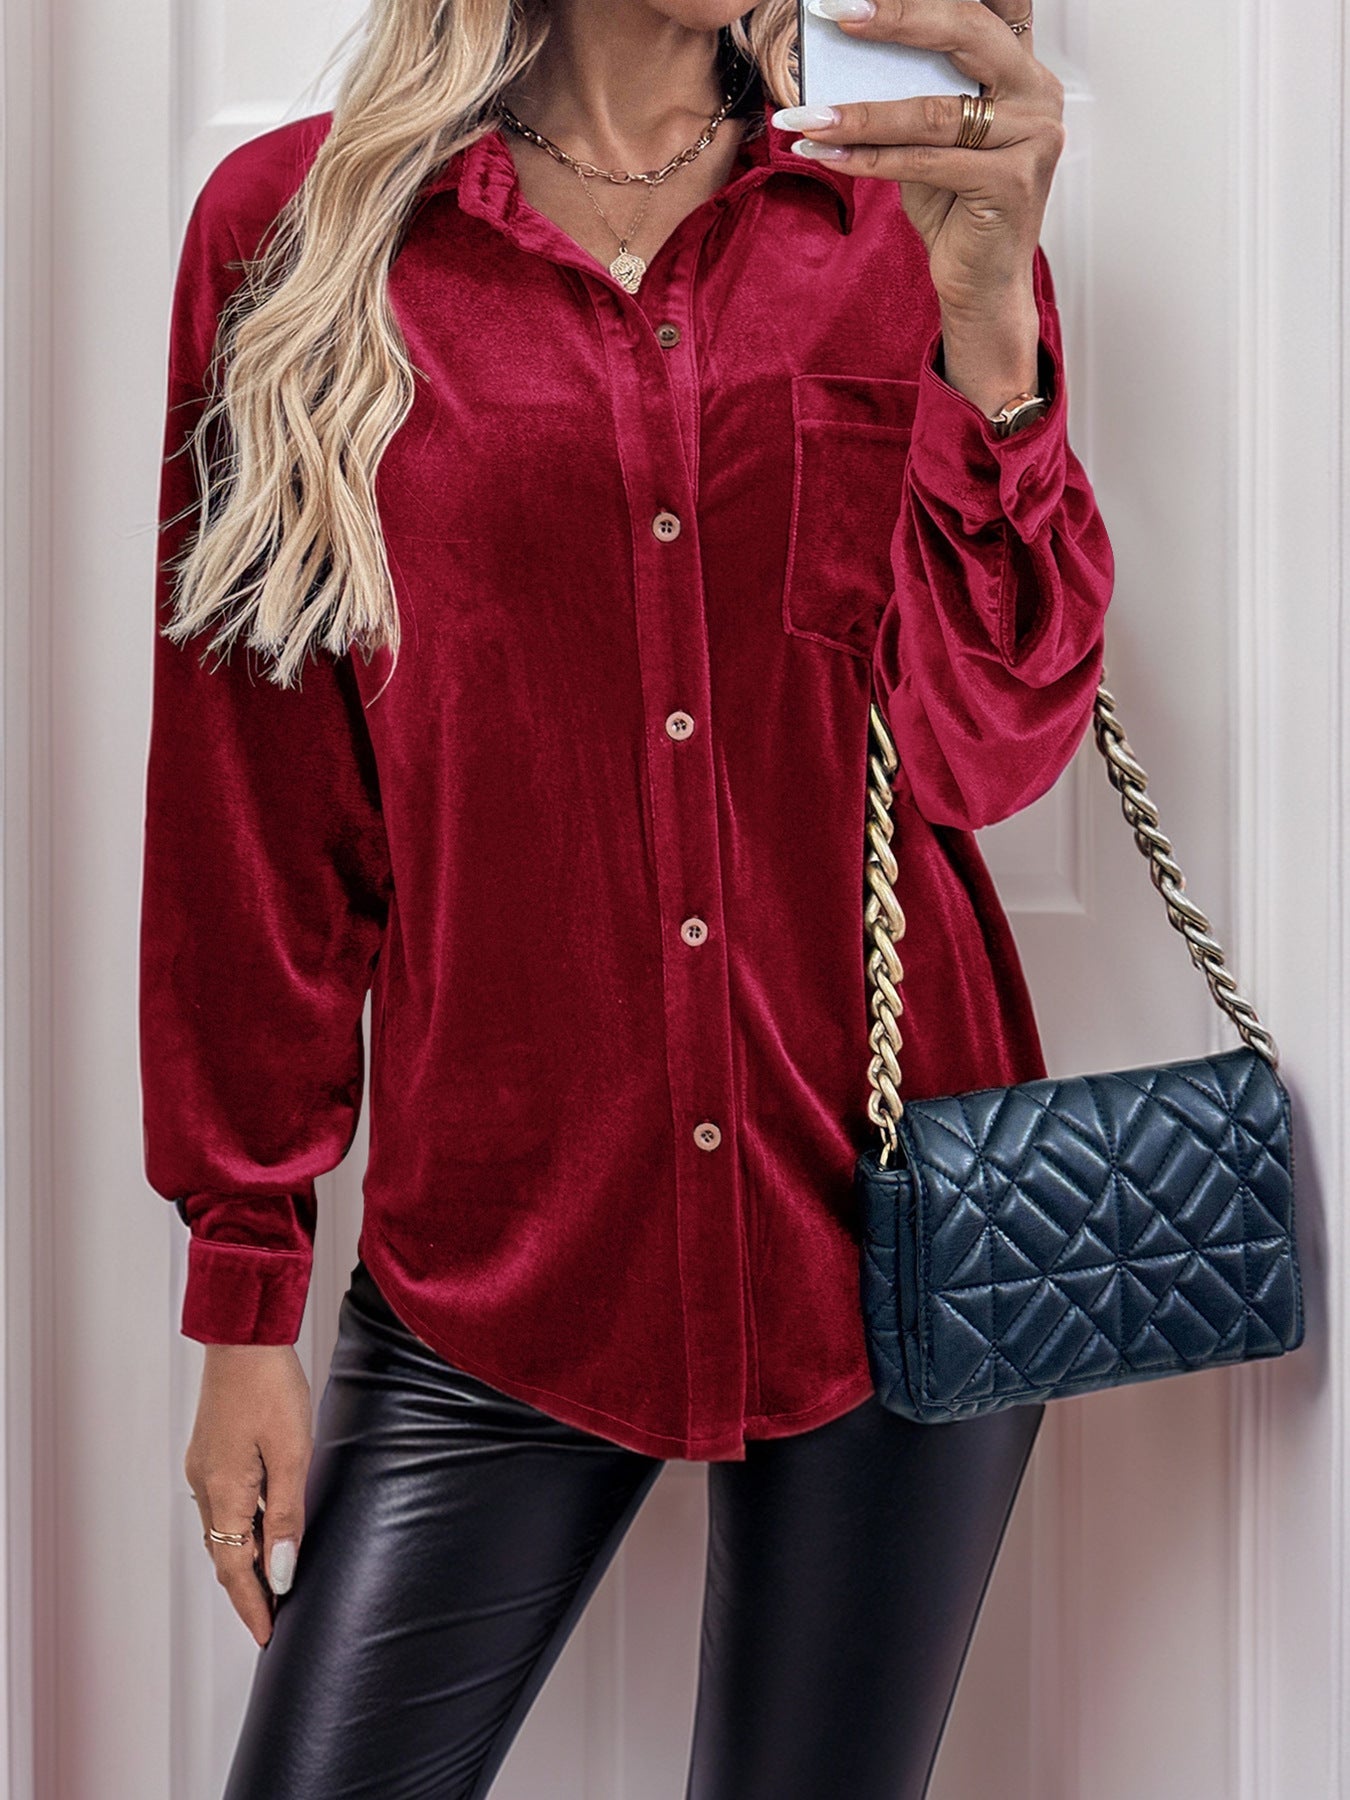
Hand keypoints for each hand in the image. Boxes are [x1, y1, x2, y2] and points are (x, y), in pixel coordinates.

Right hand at [185, 1343, 313, 1645]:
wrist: (244, 1337)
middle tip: (273, 1620)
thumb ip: (286, 1517)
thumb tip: (281, 1574)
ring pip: (222, 1530)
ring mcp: (203, 1466)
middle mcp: (205, 1485)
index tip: (268, 1638)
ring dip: (244, 1559)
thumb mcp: (293, 1454)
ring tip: (273, 1583)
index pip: (236, 1570)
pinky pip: (222, 1505)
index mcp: (224, 1492)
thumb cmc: (272, 1387)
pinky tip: (262, 1528)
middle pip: (225, 1555)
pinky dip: (240, 1528)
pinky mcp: (210, 1450)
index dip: (253, 1607)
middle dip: (247, 1591)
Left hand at [776, 0, 1064, 412]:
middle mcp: (1038, 94)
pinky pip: (924, 161)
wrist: (981, 286)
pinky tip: (824, 154)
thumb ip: (910, 93)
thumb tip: (848, 56)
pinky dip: (868, 159)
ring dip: (859, 113)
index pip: (981, 9)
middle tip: (834, 14)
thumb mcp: (931, 139)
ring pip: (932, 111)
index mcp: (1023, 70)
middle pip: (964, 32)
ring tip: (805, 116)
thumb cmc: (956, 209)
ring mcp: (1033, 139)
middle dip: (895, 19)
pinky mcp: (1011, 183)